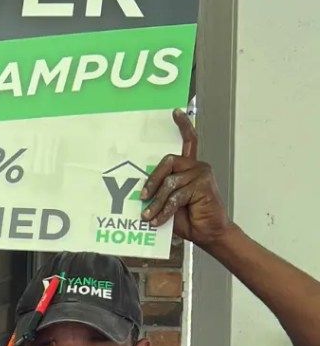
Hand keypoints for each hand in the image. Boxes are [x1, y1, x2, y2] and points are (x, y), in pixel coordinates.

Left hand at [140, 109, 231, 245]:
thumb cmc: (186, 218)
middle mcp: (196, 166)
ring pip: (170, 183)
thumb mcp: (167, 203)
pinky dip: (164, 210)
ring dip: (156, 202)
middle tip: (143, 197)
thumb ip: (158, 192)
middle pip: (168, 162)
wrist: (207, 232)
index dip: (183, 125)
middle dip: (152, 180)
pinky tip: (157, 220)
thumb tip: (137, 191)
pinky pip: (176, 196)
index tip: (175, 112)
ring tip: (148, 216)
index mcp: (188, 167)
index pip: (188, 141)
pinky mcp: (203, 185)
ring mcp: (201, 174)